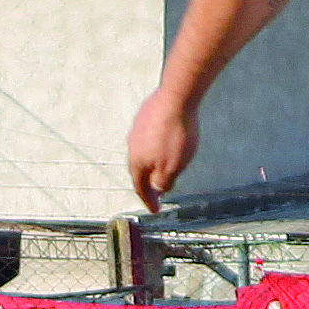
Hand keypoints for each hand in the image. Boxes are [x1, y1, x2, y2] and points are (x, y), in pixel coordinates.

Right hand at [127, 93, 198, 212]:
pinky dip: (156, 147)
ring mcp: (137, 130)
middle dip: (148, 182)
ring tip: (162, 169)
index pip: (140, 187)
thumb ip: (163, 181)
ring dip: (152, 163)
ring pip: (143, 152)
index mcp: (137, 162)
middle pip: (139, 170)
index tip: (155, 210)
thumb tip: (157, 190)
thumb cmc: (176, 135)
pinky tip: (165, 145)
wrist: (175, 98)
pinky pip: (149, 137)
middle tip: (157, 192)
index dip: (148, 200)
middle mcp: (132, 146)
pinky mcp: (145, 116)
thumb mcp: (173, 167)